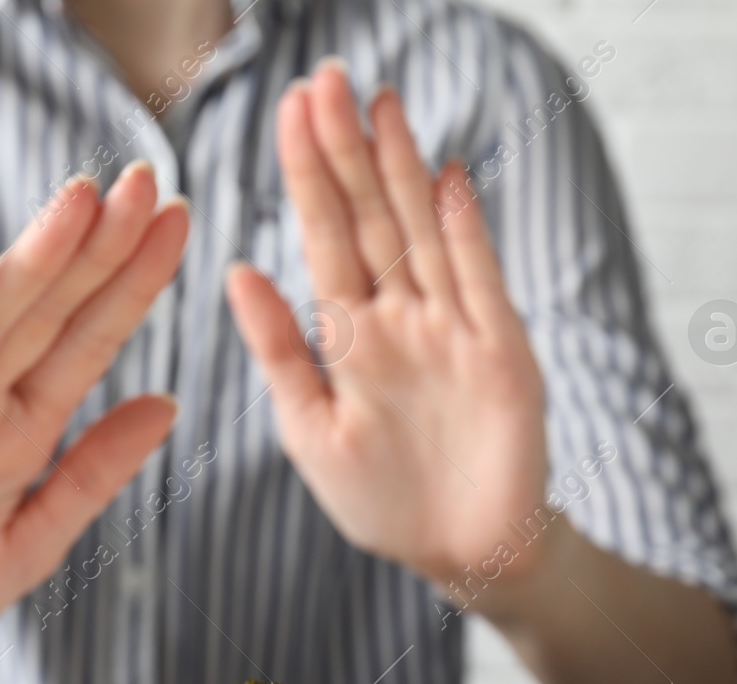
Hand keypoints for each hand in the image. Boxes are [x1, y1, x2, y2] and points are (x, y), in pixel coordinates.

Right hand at [0, 164, 189, 665]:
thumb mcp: (23, 548)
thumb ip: (89, 478)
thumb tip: (167, 405)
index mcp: (19, 436)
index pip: (86, 344)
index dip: (132, 284)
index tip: (177, 222)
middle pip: (44, 316)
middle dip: (97, 250)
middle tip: (145, 181)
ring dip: (30, 262)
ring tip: (82, 200)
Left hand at [227, 60, 549, 594]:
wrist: (461, 554)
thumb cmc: (380, 499)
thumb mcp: (309, 427)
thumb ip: (278, 349)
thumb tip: (236, 269)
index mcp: (347, 337)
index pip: (321, 238)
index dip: (305, 176)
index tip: (289, 112)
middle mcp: (398, 319)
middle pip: (367, 219)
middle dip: (344, 151)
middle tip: (324, 78)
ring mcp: (451, 329)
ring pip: (419, 234)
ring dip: (399, 170)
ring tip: (378, 103)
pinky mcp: (500, 353)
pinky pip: (478, 281)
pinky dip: (462, 231)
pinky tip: (445, 177)